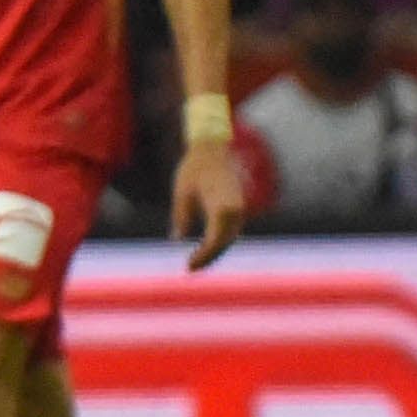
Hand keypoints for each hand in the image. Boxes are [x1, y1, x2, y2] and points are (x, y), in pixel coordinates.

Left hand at [172, 136, 245, 269]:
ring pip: (230, 236)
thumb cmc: (194, 168)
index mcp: (221, 203)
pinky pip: (231, 229)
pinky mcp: (237, 206)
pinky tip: (207, 249)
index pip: (216, 238)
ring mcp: (239, 207)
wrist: (213, 149)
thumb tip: (177, 238)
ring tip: (197, 262)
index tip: (189, 265)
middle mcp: (235, 207)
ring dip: (216, 250)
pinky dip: (220, 241)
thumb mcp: (182, 192)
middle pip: (226, 241)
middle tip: (190, 268)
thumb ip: (182, 216)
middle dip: (210, 257)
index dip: (204, 255)